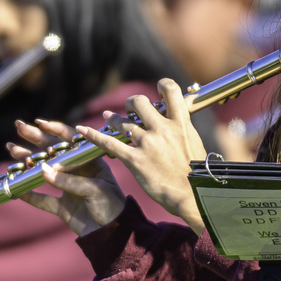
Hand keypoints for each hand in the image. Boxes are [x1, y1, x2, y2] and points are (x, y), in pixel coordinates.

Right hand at [13, 119, 128, 236]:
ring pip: (44, 171)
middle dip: (36, 138)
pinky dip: (29, 194)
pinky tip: (16, 187)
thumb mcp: (95, 190)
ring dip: (27, 161)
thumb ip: (69, 181)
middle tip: (19, 127)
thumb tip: (42, 170)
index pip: (72, 140)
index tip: (40, 123)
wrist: (115, 235)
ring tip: (12, 149)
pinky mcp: (62, 207)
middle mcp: (78, 171)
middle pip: (53, 151)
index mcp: (91, 162)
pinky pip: (42, 199)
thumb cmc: (112, 207)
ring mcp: (68, 188)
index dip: (56, 130)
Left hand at [77, 79, 207, 234]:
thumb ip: (182, 130)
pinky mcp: (134, 160)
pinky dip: (94, 135)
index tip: (157, 90)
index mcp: (181, 123)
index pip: (170, 90)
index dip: (161, 85)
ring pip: (122, 122)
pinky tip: (83, 129)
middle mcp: (162, 129)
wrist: (193, 195)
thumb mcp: (194, 144)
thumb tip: (176, 122)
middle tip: (129, 109)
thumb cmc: (197, 174)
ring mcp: (147, 143)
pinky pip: (109, 143)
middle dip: (131, 103)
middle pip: (139, 102)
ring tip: (109, 118)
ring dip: (114, 119)